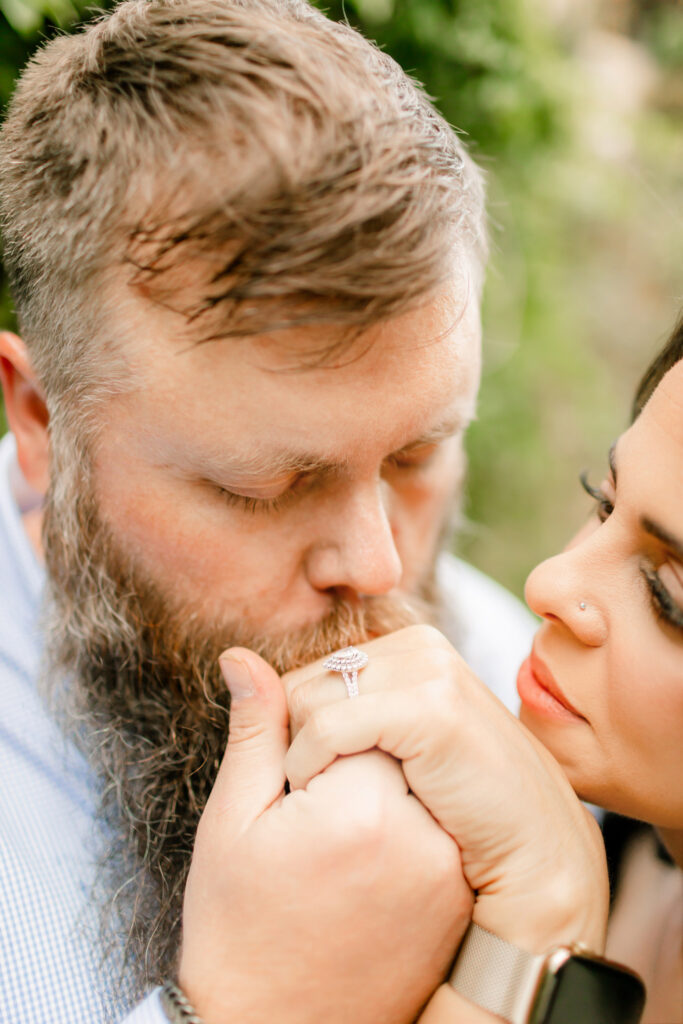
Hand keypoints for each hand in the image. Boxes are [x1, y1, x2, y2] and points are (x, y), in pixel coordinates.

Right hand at [178, 646, 471, 1023]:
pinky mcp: (455, 893)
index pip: (352, 711)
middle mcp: (421, 834)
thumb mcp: (233, 823)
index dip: (310, 729)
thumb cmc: (237, 930)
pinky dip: (401, 815)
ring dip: (378, 775)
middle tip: (310, 806)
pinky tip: (362, 855)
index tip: (289, 778)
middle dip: (350, 746)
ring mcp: (446, 868)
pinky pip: (434, 816)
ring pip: (417, 772)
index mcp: (360, 808)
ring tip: (335, 837)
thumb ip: (255, 731)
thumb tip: (241, 657)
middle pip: (391, 735)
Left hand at [284, 626, 608, 956]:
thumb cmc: (460, 815)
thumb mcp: (387, 754)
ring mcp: (429, 672)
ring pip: (307, 702)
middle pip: (303, 685)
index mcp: (410, 648)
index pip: (310, 677)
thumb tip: (233, 656)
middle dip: (302, 744)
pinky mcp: (431, 710)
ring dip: (305, 760)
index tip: (330, 785)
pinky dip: (313, 768)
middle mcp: (419, 647)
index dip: (303, 735)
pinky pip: (328, 729)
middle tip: (334, 800)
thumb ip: (331, 708)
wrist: (536, 860)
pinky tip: (334, 807)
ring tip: (343, 805)